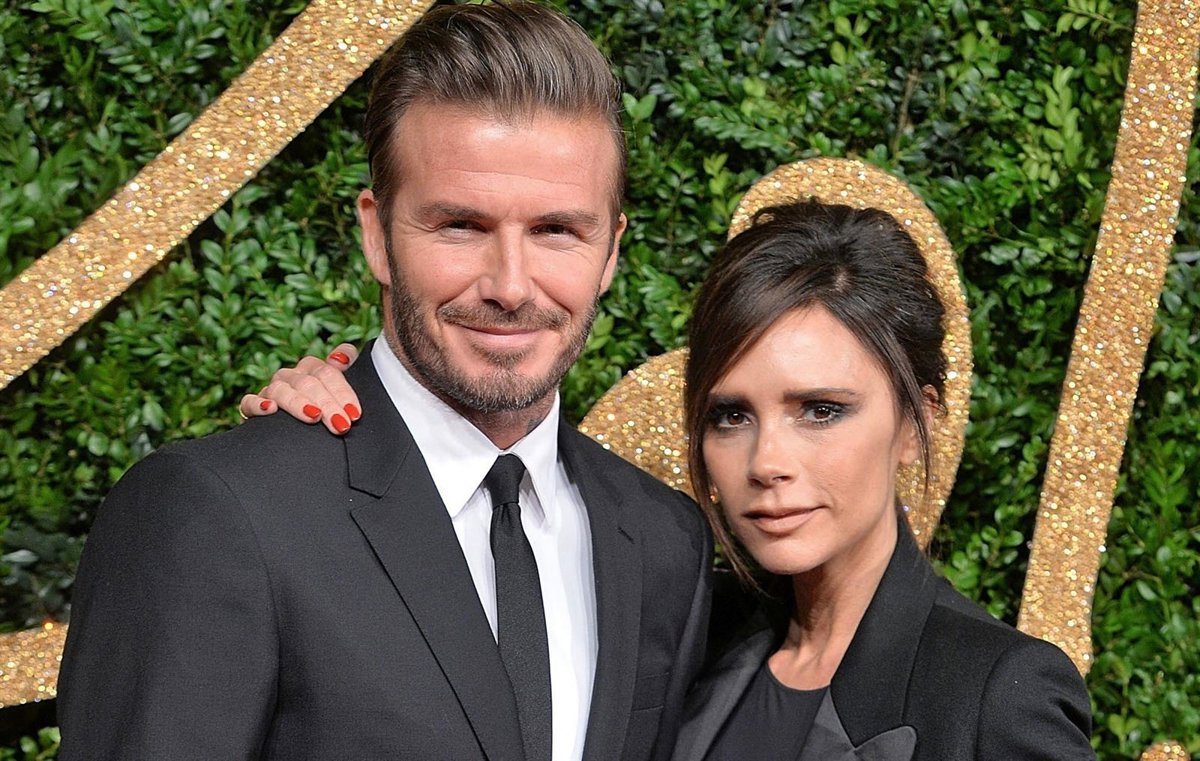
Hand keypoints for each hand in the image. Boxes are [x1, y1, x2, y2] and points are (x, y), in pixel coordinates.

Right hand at [239, 343, 362, 434]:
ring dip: (298, 403)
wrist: (294, 438)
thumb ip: (345, 366)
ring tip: (314, 416)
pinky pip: (249, 402)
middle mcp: (291, 376)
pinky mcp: (252, 407)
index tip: (354, 413)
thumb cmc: (324, 408)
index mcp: (312, 368)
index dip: (342, 391)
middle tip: (341, 425)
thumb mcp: (339, 389)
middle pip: (308, 382)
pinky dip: (258, 404)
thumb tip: (343, 358)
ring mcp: (270, 390)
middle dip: (327, 404)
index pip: (328, 372)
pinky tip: (271, 410)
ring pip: (281, 390)